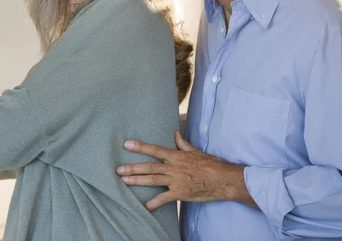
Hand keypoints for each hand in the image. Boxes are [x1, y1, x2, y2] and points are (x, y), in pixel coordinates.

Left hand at [116, 131, 255, 210]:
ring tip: (123, 181)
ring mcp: (176, 181)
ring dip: (137, 181)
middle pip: (149, 167)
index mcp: (177, 156)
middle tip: (118, 170)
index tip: (127, 144)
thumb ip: (183, 144)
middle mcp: (174, 168)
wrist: (224, 180)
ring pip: (152, 180)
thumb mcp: (196, 151)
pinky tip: (143, 207)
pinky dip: (153, 203)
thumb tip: (175, 134)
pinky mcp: (180, 193)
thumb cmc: (212, 165)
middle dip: (132, 168)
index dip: (140, 147)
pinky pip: (163, 199)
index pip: (155, 150)